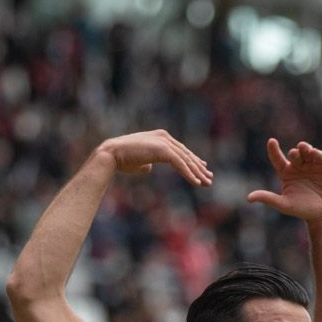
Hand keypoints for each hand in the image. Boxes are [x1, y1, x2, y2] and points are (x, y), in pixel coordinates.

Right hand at [97, 130, 212, 185]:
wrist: (111, 154)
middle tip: (210, 178)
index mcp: (160, 137)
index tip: (202, 169)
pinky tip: (196, 182)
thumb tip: (150, 168)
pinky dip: (189, 173)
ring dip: (197, 172)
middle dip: (199, 167)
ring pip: (186, 160)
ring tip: (207, 183)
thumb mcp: (138, 161)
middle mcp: (164, 137)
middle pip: (186, 154)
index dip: (192, 160)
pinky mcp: (163, 150)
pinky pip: (180, 164)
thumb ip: (147, 163)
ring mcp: (164, 142)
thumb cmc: (122, 159)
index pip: (181, 150)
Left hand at [247, 139, 321, 222]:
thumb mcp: (284, 204)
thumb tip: (249, 198)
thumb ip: (268, 198)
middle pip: (294, 154)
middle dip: (294, 153)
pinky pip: (320, 156)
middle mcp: (298, 166)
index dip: (273, 150)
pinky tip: (314, 153)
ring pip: (307, 152)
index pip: (277, 158)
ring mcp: (312, 164)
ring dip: (305, 148)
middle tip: (294, 154)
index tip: (271, 141)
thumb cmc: (302, 209)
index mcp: (286, 172)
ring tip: (303, 148)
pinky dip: (317, 153)